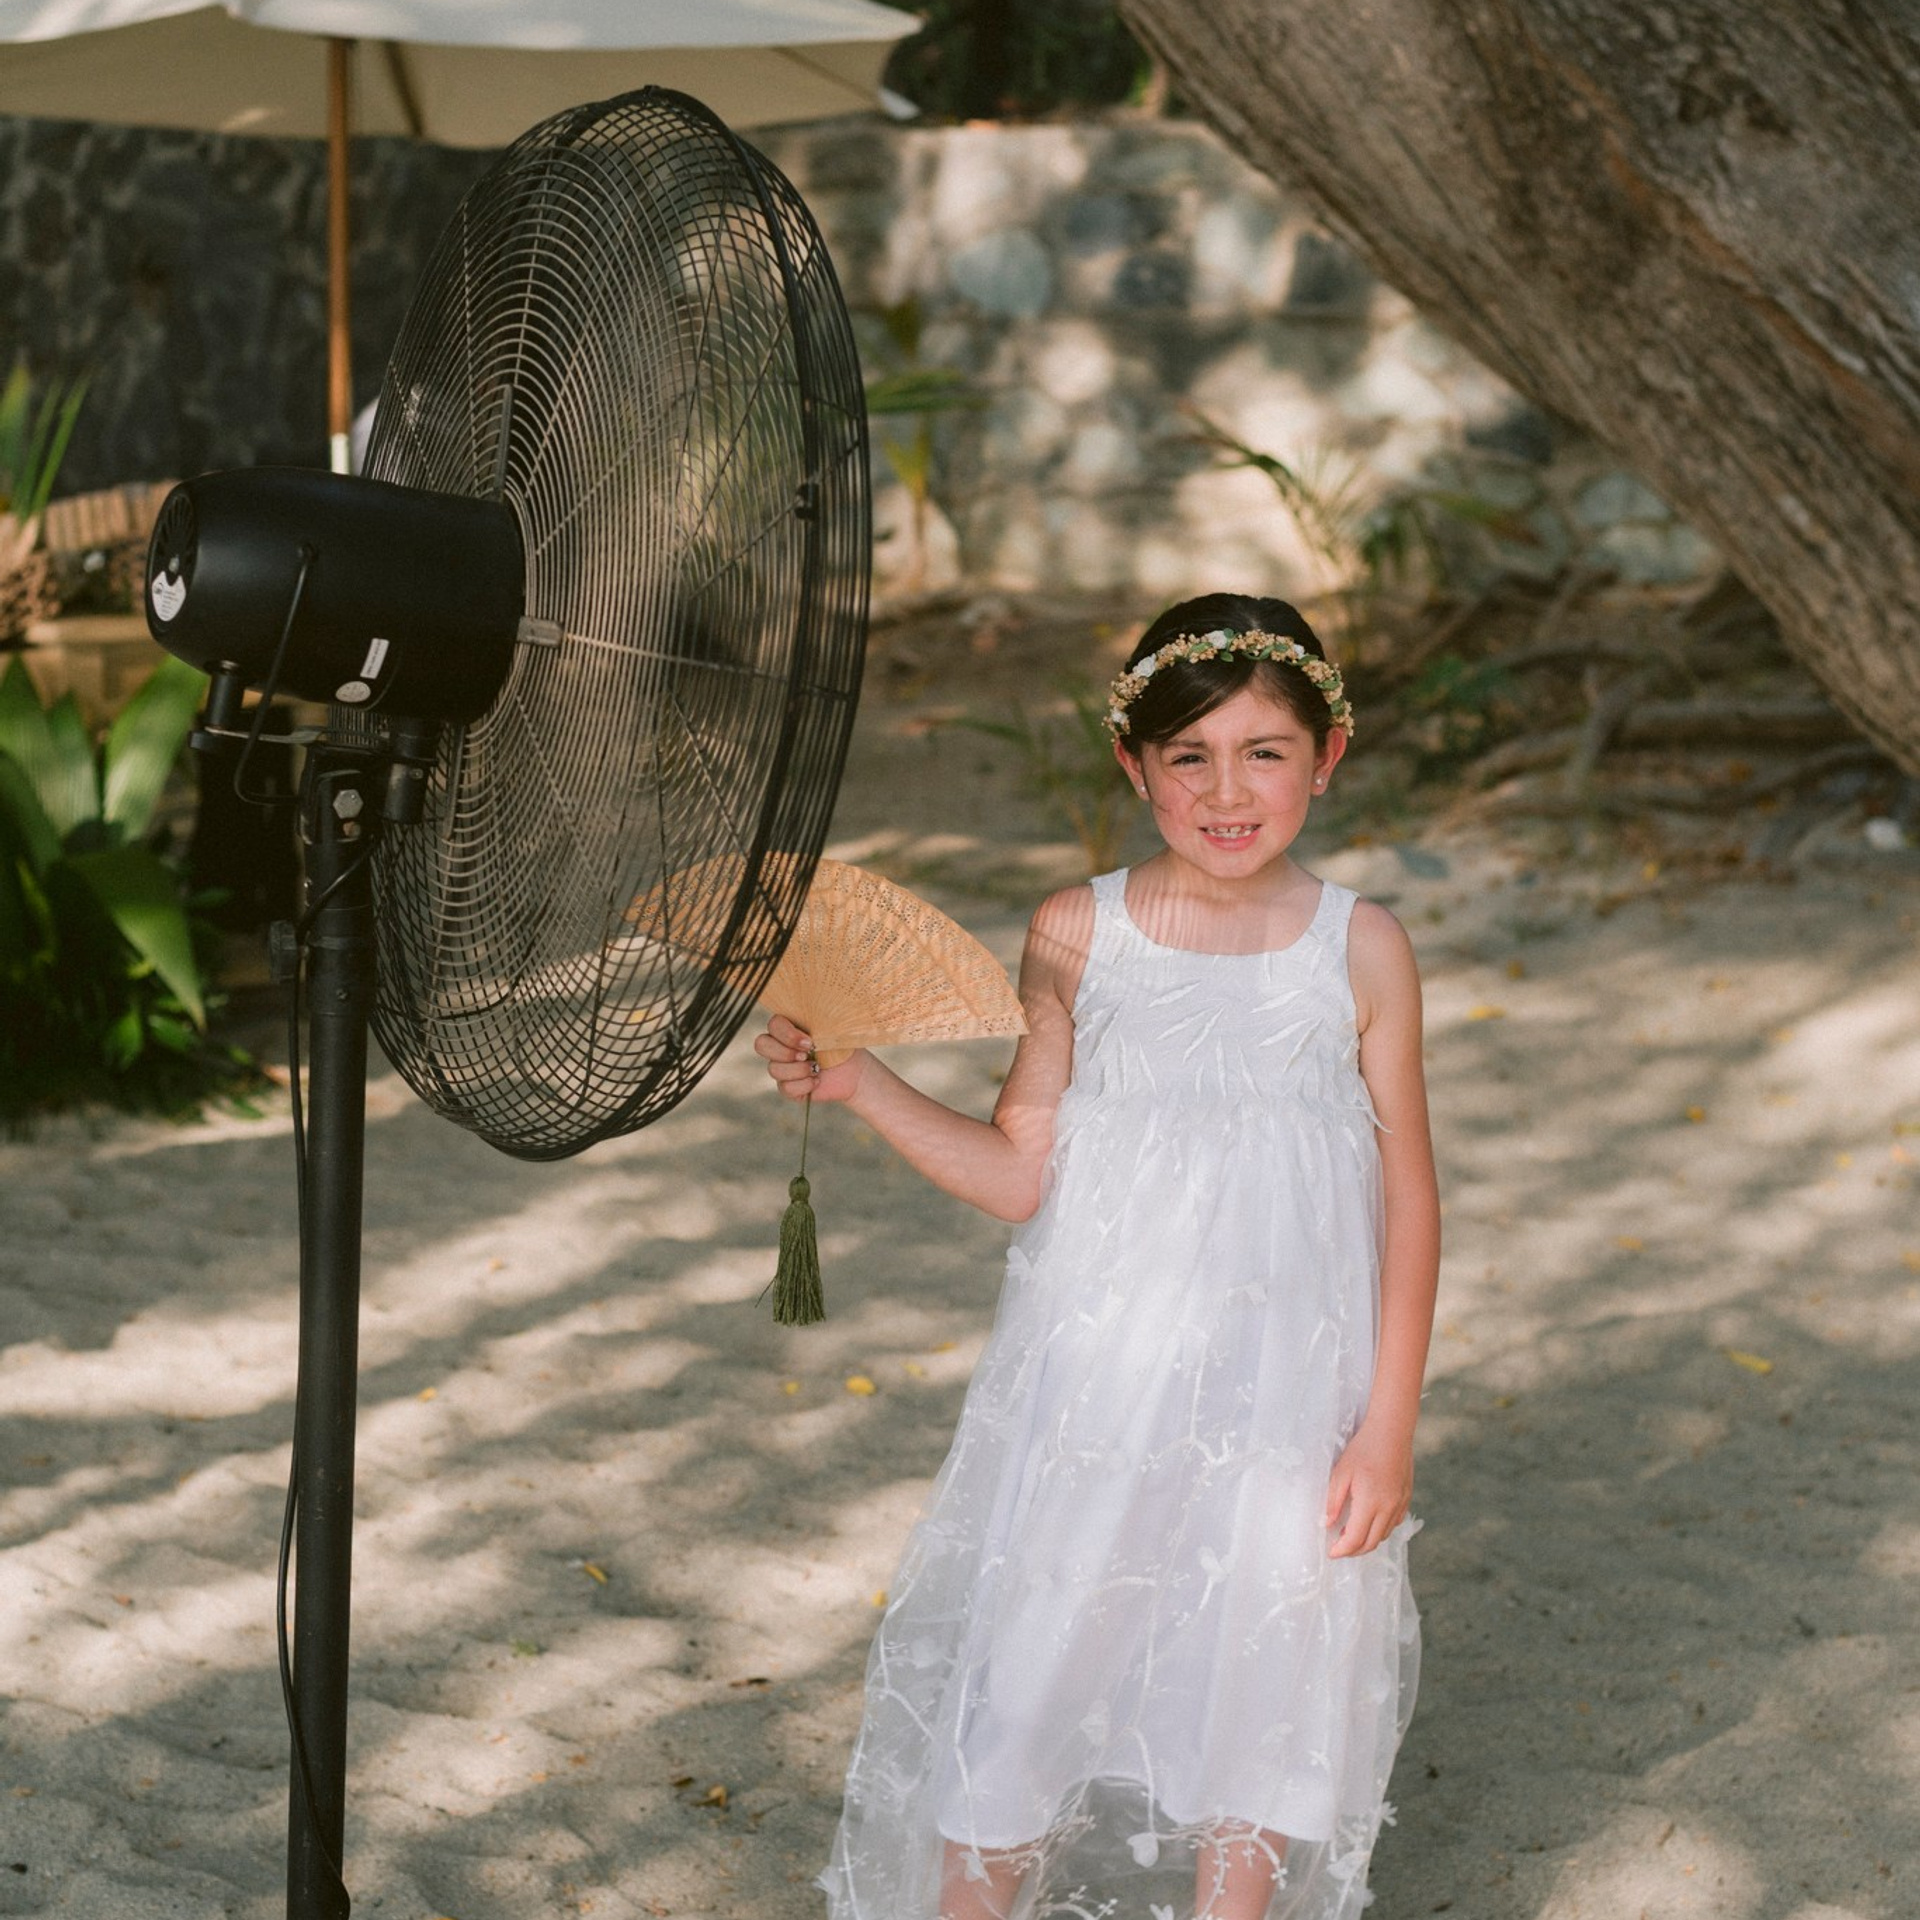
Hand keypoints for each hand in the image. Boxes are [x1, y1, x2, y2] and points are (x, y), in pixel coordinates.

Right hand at [753, 1012, 866, 1104]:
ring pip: (773, 1069)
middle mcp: (781, 1046)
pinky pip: (785, 1087)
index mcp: (790, 1027)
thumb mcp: (833, 1030)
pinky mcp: (788, 1087)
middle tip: (807, 1055)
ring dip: (798, 1070)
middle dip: (785, 1052)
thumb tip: (813, 1018)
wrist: (855, 1072)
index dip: (787, 1034)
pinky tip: (817, 1081)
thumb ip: (819, 1019)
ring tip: (817, 1069)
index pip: (773, 1024)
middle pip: (761, 1044)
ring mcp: (782, 1067)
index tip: (810, 1042)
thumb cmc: (842, 1047)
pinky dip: (804, 1085)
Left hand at [1324, 1420, 1412, 1558]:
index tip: (1331, 1553)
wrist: (1391, 1432)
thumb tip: (1328, 1524)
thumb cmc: (1363, 1449)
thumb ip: (1333, 1501)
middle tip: (1339, 1548)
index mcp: (1370, 1503)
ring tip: (1350, 1534)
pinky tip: (1369, 1522)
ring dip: (1367, 1541)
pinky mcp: (1406, 1499)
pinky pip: (1393, 1524)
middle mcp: (1388, 1508)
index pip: (1355, 1539)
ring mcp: (1400, 1504)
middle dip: (1353, 1551)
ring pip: (1383, 1535)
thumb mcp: (1341, 1473)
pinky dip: (1380, 1530)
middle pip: (1371, 1543)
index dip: (1342, 1550)